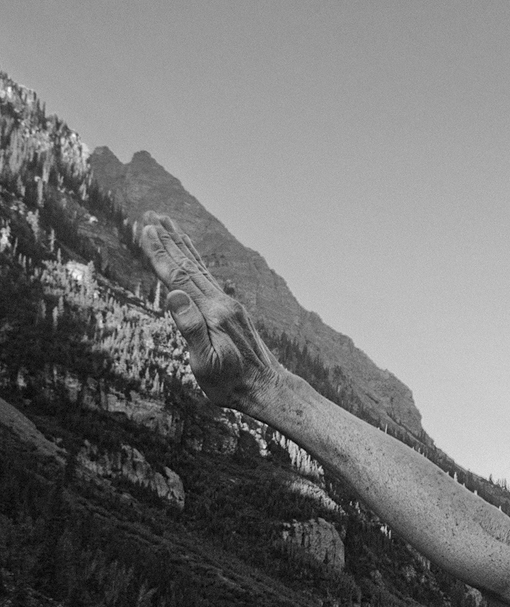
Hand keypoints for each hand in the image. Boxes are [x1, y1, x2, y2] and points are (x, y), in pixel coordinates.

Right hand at [134, 212, 283, 410]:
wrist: (268, 390)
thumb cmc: (232, 383)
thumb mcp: (206, 362)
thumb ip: (191, 329)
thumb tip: (173, 294)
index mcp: (212, 313)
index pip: (179, 277)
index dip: (160, 254)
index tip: (144, 230)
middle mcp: (222, 303)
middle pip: (189, 266)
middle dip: (168, 241)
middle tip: (151, 216)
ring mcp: (228, 306)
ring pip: (199, 270)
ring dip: (182, 247)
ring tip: (168, 225)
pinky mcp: (230, 312)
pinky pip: (208, 280)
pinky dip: (195, 264)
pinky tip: (189, 259)